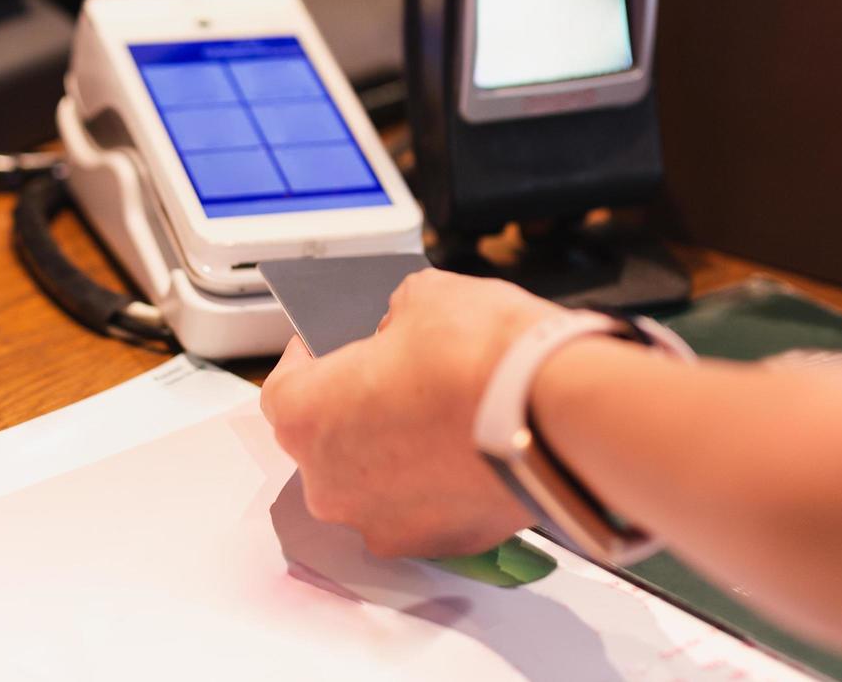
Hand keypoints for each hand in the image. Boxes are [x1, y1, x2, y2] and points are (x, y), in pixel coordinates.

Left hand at [259, 269, 560, 557]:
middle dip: (355, 407)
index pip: (284, 387)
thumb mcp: (424, 297)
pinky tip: (467, 446)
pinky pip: (423, 509)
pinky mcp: (438, 544)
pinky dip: (437, 484)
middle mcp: (330, 483)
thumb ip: (395, 318)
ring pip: (373, 483)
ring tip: (438, 412)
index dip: (309, 359)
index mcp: (305, 417)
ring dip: (395, 453)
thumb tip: (403, 327)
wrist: (557, 414)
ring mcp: (382, 522)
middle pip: (327, 441)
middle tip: (394, 375)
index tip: (328, 344)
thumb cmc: (480, 358)